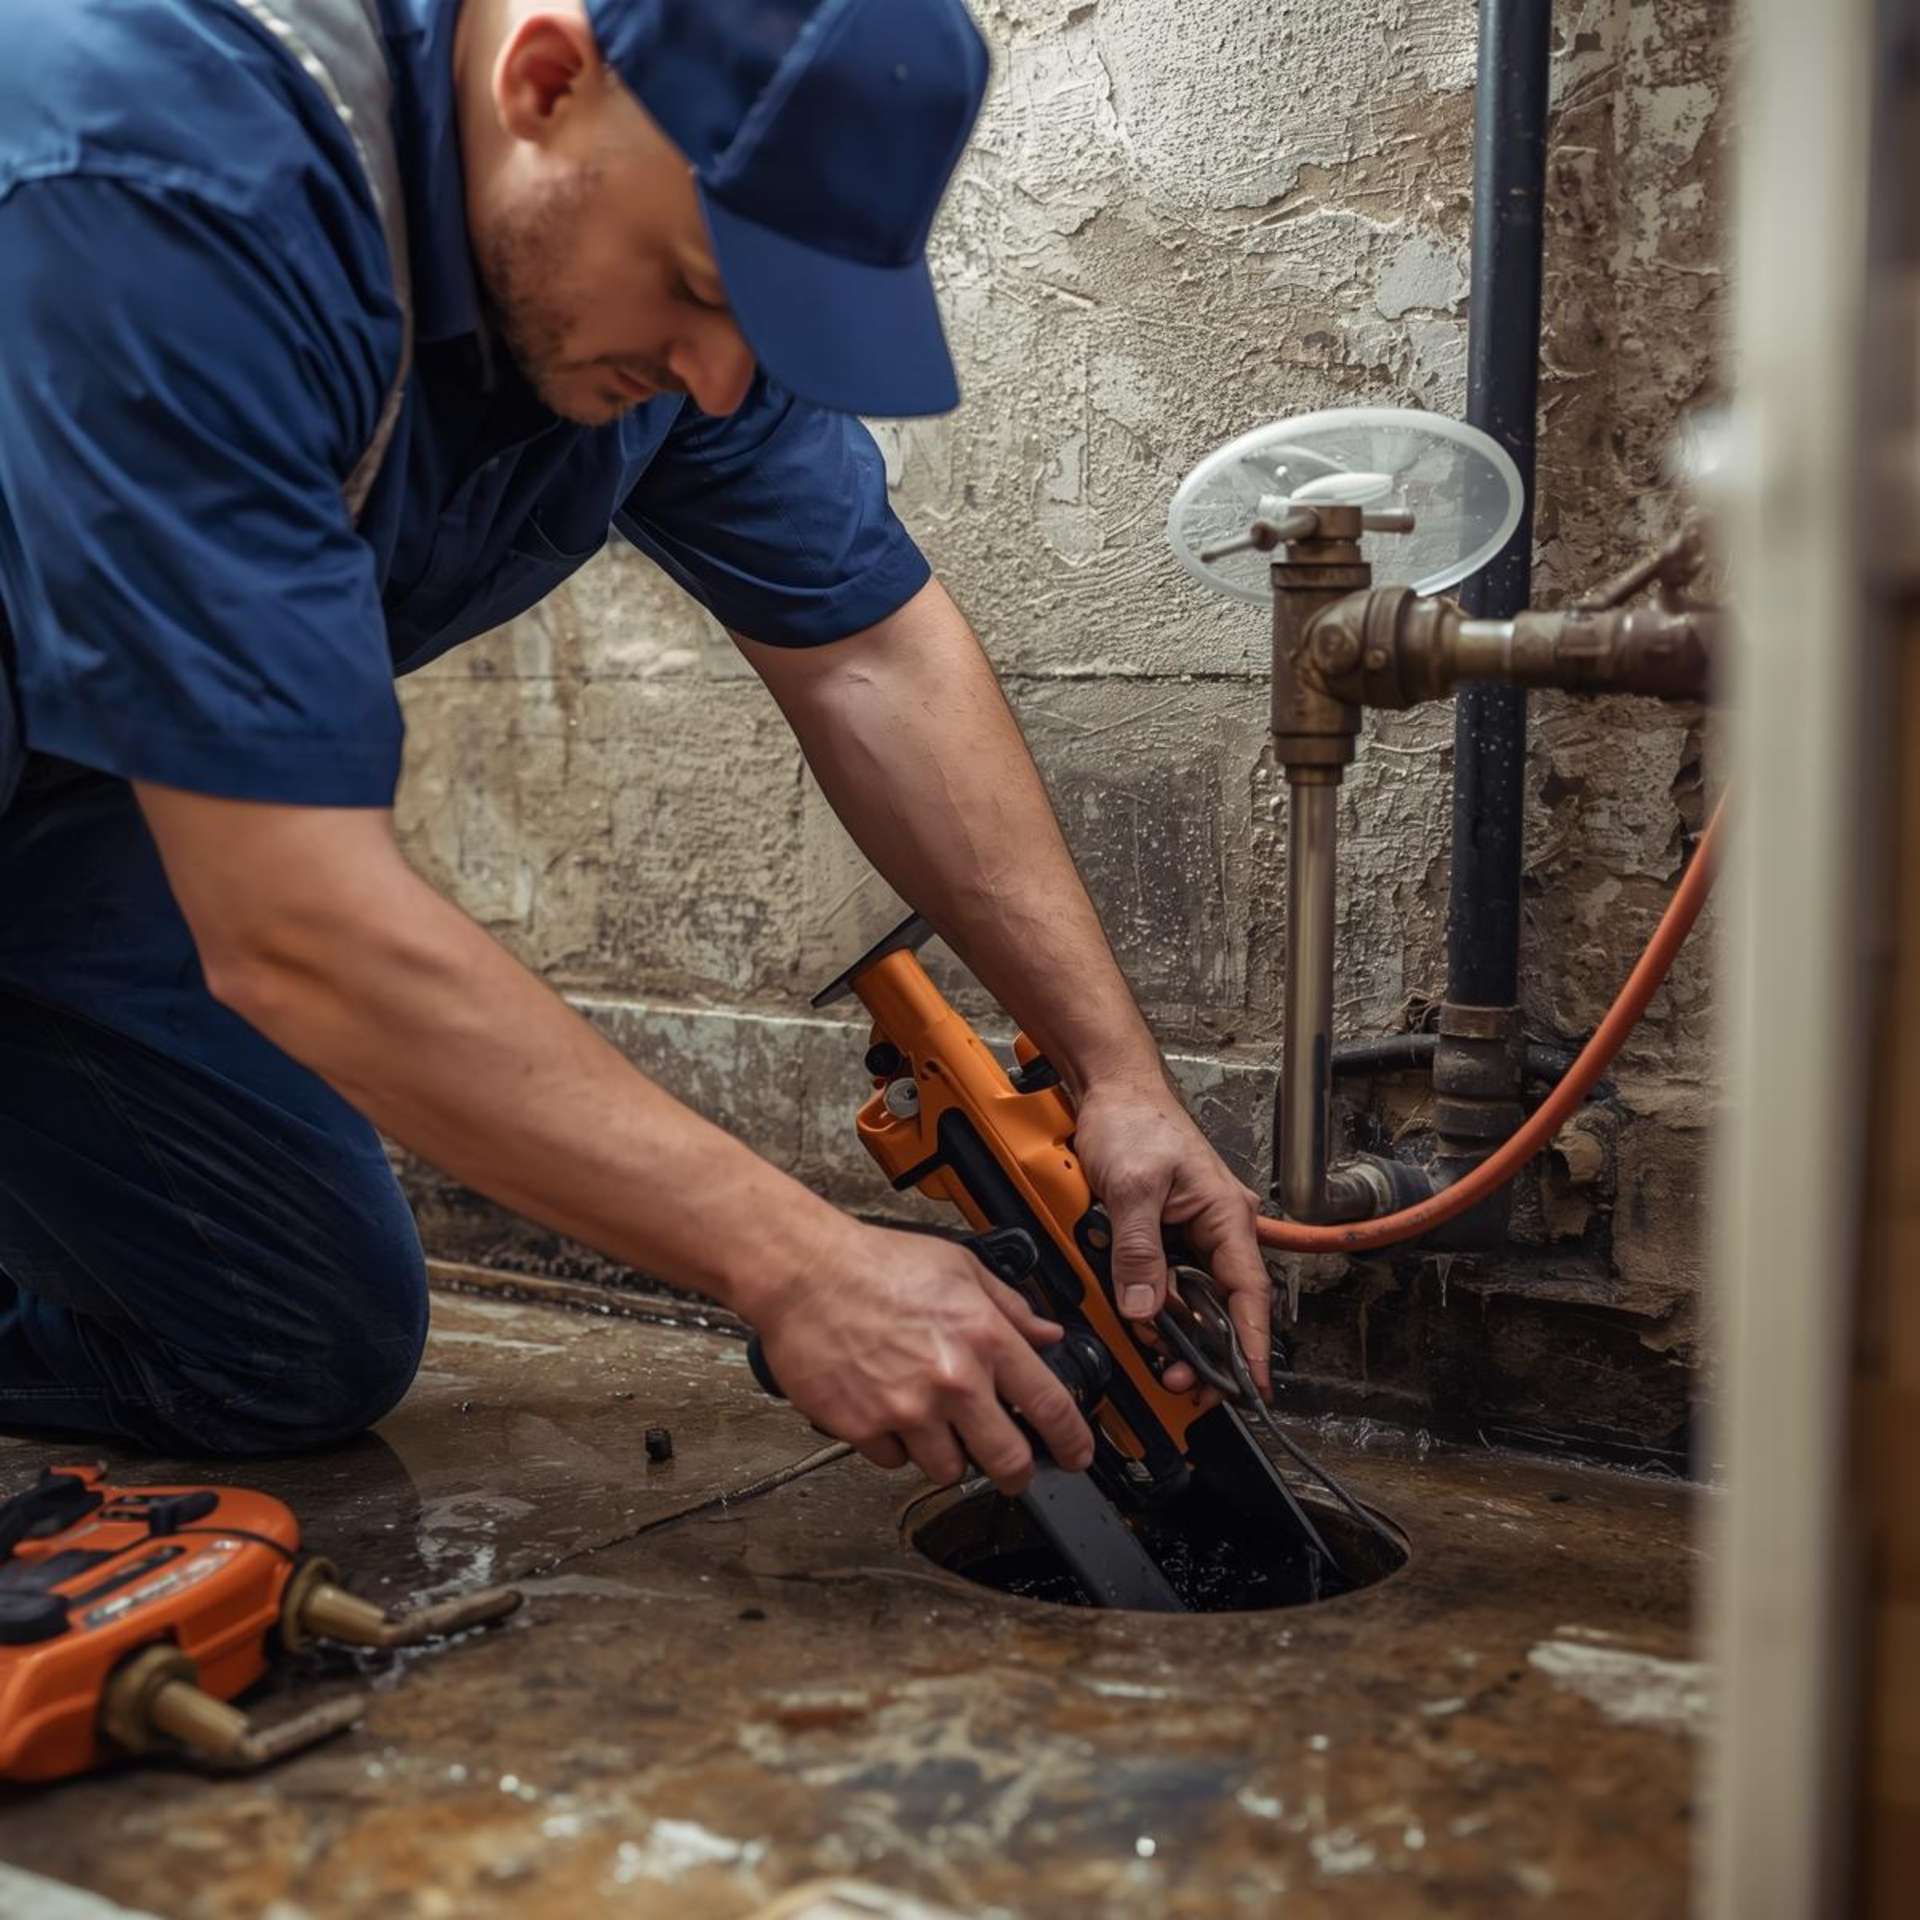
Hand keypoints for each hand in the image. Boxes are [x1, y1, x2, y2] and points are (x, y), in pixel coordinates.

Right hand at [746, 1219, 1096, 1496]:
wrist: (804, 1273)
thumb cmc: (875, 1264)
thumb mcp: (960, 1267)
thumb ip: (1009, 1305)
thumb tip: (1046, 1332)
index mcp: (984, 1337)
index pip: (1050, 1405)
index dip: (1073, 1440)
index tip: (1076, 1454)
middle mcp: (951, 1380)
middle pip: (1008, 1461)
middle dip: (1017, 1473)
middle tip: (1012, 1469)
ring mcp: (907, 1409)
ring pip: (948, 1469)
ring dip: (948, 1455)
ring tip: (934, 1423)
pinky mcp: (864, 1427)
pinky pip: (894, 1462)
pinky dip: (896, 1446)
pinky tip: (889, 1413)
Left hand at [1071, 1077, 1274, 1399]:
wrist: (1110, 1089)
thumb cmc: (1134, 1119)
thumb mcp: (1132, 1187)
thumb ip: (1138, 1250)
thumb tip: (1145, 1307)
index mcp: (1226, 1215)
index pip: (1248, 1294)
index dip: (1253, 1344)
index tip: (1253, 1386)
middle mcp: (1217, 1226)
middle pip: (1221, 1305)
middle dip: (1205, 1348)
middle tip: (1181, 1380)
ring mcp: (1192, 1230)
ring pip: (1191, 1295)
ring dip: (1176, 1327)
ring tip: (1157, 1353)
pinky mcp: (1166, 1230)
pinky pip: (1166, 1277)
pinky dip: (1154, 1300)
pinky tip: (1141, 1315)